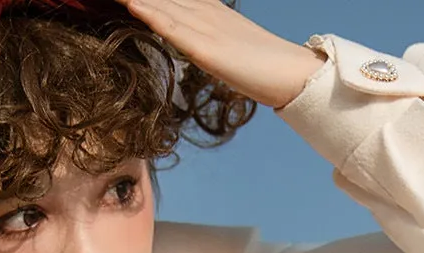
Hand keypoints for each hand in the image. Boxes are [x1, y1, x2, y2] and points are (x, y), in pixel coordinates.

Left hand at [118, 0, 325, 108]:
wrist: (289, 74)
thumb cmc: (261, 67)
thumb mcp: (225, 46)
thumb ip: (203, 39)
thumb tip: (185, 39)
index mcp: (207, 9)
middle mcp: (202, 11)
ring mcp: (205, 27)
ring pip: (161, 4)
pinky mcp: (208, 49)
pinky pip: (174, 28)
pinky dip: (153, 15)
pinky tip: (134, 6)